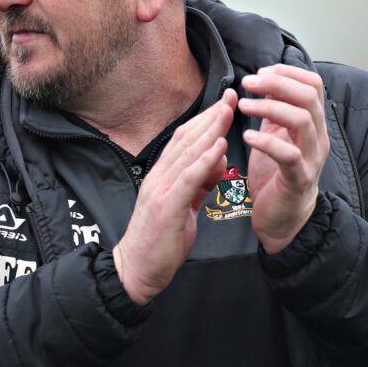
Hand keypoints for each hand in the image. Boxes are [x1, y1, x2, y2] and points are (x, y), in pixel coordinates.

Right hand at [114, 89, 236, 303]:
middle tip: (230, 95)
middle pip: (186, 139)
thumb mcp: (183, 208)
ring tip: (228, 111)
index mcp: (162, 176)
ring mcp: (160, 190)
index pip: (184, 140)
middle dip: (211, 116)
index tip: (224, 102)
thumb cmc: (159, 242)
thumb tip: (216, 163)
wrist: (136, 271)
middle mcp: (159, 177)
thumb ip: (198, 184)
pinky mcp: (166, 207)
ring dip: (210, 130)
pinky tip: (219, 146)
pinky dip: (204, 160)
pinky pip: (188, 178)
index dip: (204, 119)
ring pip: (187, 153)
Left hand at [238, 65, 328, 253]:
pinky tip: (247, 137)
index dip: (288, 72)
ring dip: (269, 107)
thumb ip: (275, 110)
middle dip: (277, 83)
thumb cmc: (276, 175)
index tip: (261, 71)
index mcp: (313, 124)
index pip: (313, 85)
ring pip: (302, 120)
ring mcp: (311, 158)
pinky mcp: (298, 179)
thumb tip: (266, 80)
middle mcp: (318, 138)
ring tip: (243, 106)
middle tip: (248, 83)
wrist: (283, 219)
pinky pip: (288, 155)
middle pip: (309, 97)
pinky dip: (266, 141)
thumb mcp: (276, 135)